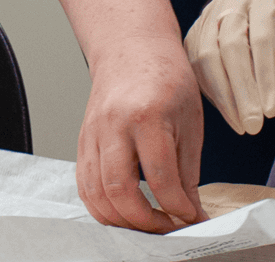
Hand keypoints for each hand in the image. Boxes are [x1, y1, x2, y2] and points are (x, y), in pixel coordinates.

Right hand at [74, 37, 203, 232]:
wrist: (131, 47)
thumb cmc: (164, 76)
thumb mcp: (190, 121)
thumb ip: (187, 173)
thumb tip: (192, 214)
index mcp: (148, 115)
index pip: (160, 177)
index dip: (177, 207)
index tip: (190, 216)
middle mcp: (114, 125)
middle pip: (120, 190)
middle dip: (145, 221)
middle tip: (167, 227)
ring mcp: (93, 133)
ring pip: (96, 194)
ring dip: (121, 220)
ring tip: (146, 223)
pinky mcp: (82, 141)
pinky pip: (84, 185)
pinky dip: (102, 207)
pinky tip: (123, 211)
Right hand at [185, 0, 274, 136]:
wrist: (270, 8)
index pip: (263, 37)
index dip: (266, 76)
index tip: (271, 112)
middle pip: (231, 45)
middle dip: (242, 90)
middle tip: (254, 125)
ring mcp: (208, 13)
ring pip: (207, 55)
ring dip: (224, 96)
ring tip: (242, 124)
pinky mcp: (195, 30)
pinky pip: (194, 63)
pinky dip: (211, 91)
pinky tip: (229, 111)